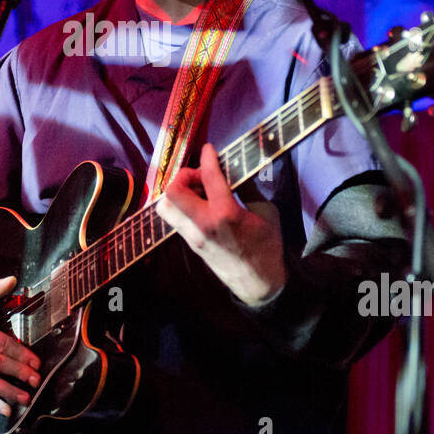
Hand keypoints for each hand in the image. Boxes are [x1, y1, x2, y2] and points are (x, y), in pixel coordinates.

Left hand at [156, 142, 286, 305]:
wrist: (258, 283)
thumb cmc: (267, 246)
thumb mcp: (266, 212)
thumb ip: (247, 188)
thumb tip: (235, 167)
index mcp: (226, 215)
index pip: (209, 177)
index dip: (208, 157)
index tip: (209, 149)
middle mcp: (203, 225)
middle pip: (173, 191)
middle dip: (184, 176)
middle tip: (203, 178)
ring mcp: (193, 236)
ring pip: (165, 206)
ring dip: (178, 192)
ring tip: (200, 192)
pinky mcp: (190, 243)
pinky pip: (174, 217)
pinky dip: (182, 204)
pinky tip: (201, 204)